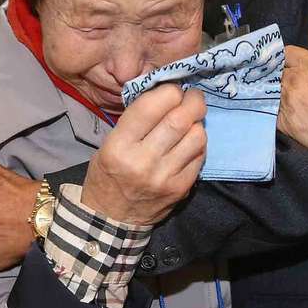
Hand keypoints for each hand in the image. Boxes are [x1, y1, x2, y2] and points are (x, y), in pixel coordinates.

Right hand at [82, 83, 206, 224]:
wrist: (111, 218)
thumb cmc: (107, 174)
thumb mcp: (109, 144)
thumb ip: (135, 121)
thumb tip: (165, 94)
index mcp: (119, 146)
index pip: (150, 107)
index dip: (168, 91)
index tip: (173, 89)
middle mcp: (143, 161)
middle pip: (179, 119)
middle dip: (192, 101)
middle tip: (192, 97)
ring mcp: (164, 177)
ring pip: (196, 136)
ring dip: (197, 122)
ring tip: (191, 120)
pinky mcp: (180, 189)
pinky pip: (200, 157)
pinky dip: (198, 144)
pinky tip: (190, 142)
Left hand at [279, 21, 307, 175]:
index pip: (286, 53)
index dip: (289, 56)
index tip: (292, 62)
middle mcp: (294, 82)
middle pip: (275, 71)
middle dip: (280, 73)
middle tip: (287, 79)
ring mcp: (287, 104)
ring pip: (270, 91)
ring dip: (273, 90)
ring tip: (280, 94)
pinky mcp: (285, 125)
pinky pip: (269, 112)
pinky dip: (270, 109)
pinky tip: (277, 110)